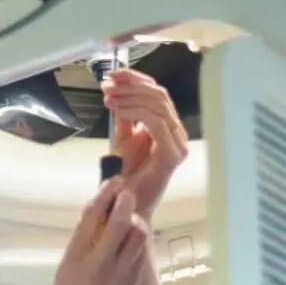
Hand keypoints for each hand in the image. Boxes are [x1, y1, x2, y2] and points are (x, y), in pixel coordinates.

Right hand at [46, 177, 149, 284]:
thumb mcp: (66, 269)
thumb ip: (83, 245)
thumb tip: (101, 217)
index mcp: (74, 256)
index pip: (92, 214)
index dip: (105, 193)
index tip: (113, 182)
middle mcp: (96, 263)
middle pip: (120, 219)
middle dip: (126, 200)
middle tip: (127, 194)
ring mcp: (117, 275)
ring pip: (138, 235)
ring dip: (136, 222)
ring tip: (131, 222)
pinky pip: (141, 255)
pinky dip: (138, 244)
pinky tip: (132, 244)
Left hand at [101, 69, 188, 219]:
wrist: (124, 208)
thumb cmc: (124, 180)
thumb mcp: (122, 142)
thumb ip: (124, 118)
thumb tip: (117, 92)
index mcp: (166, 127)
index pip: (156, 93)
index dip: (135, 79)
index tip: (112, 75)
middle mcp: (176, 133)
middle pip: (159, 95)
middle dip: (131, 85)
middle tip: (108, 83)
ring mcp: (177, 144)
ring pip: (159, 105)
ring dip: (131, 96)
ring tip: (109, 96)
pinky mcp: (173, 155)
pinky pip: (157, 124)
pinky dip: (136, 112)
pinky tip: (118, 109)